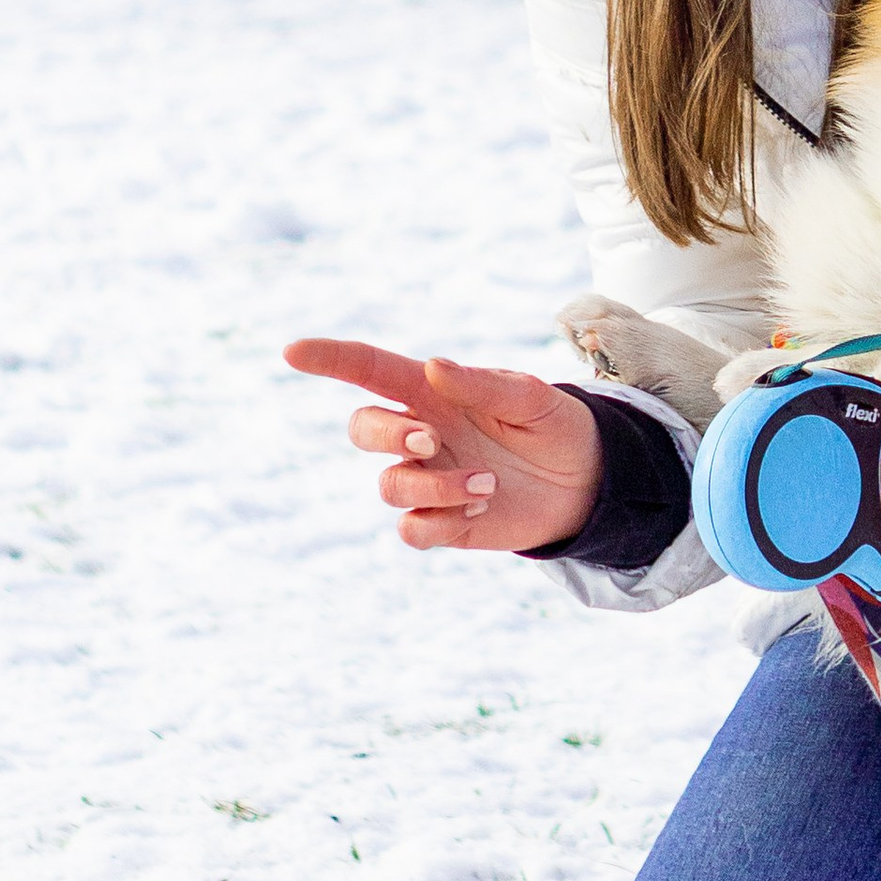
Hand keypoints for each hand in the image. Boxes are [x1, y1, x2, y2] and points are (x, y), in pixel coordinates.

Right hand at [285, 337, 603, 553]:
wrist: (588, 480)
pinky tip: (480, 503)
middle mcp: (421, 434)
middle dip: (386, 434)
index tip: (293, 352)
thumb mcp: (531, 397)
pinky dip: (439, 519)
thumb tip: (433, 366)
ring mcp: (428, 479)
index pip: (370, 370)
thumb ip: (483, 383)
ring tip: (487, 482)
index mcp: (434, 393)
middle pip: (363, 428)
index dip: (330, 360)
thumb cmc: (554, 425)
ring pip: (390, 485)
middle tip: (430, 440)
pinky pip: (412, 528)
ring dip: (434, 485)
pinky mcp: (444, 521)